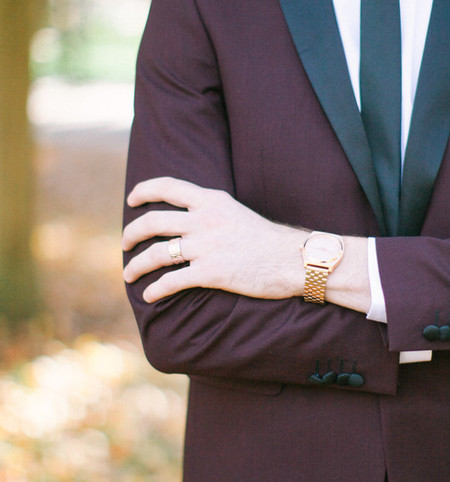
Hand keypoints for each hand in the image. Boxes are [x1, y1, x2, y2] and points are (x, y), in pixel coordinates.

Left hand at [122, 178, 304, 302]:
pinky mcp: (211, 272)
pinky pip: (171, 281)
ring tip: (129, 275)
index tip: (131, 200)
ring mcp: (206, 246)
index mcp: (212, 201)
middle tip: (124, 245)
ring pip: (156, 254)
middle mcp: (204, 220)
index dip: (144, 191)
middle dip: (131, 234)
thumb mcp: (236, 213)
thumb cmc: (267, 240)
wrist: (293, 259)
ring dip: (136, 266)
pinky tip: (149, 295)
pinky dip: (155, 289)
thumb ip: (211, 212)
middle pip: (153, 222)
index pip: (168, 187)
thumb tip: (187, 219)